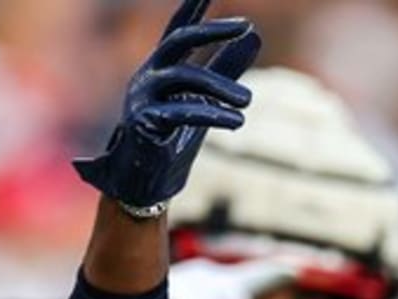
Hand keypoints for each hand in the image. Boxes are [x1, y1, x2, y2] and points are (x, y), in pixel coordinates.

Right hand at [73, 0, 260, 210]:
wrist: (144, 182)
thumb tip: (255, 36)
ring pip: (184, 77)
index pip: (177, 31)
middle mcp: (147, 77)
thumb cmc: (172, 141)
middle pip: (178, 42)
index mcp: (160, 70)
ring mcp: (142, 99)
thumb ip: (227, 69)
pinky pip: (180, 111)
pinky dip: (211, 114)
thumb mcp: (205, 101)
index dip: (191, 9)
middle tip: (245, 28)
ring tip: (248, 104)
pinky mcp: (144, 123)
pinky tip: (236, 121)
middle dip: (210, 31)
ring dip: (221, 86)